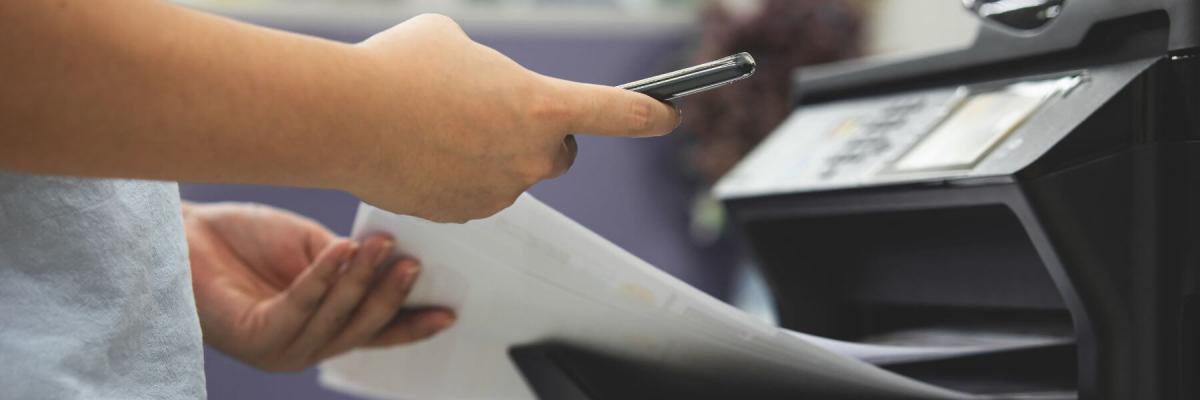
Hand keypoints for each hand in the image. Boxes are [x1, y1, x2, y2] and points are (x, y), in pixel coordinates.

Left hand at [182, 202, 454, 371]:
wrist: (185, 231)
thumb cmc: (246, 239)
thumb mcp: (315, 250)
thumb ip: (351, 265)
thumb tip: (398, 260)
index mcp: (321, 330)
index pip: (375, 332)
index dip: (411, 323)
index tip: (448, 312)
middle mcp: (303, 348)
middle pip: (361, 327)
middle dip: (390, 294)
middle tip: (414, 262)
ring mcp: (278, 349)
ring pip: (335, 316)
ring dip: (361, 278)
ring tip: (382, 244)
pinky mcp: (253, 338)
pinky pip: (299, 306)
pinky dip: (323, 277)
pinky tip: (340, 250)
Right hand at [343, 14, 679, 222]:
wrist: (343, 119)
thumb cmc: (398, 67)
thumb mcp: (453, 39)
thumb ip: (486, 65)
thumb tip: (479, 83)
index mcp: (542, 106)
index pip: (618, 113)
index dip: (650, 115)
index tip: (668, 115)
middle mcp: (531, 157)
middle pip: (561, 154)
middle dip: (543, 137)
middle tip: (505, 116)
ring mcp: (499, 191)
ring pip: (514, 174)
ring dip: (495, 154)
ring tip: (444, 127)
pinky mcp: (465, 215)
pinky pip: (478, 193)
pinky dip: (462, 176)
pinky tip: (427, 152)